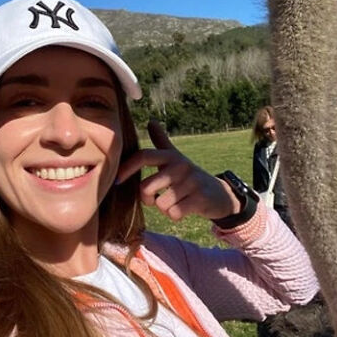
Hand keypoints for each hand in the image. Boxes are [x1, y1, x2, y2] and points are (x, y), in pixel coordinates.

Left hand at [115, 120, 238, 222]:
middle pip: (146, 187)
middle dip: (148, 199)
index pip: (144, 156)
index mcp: (170, 156)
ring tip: (175, 202)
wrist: (219, 193)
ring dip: (164, 208)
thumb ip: (161, 141)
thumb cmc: (188, 177)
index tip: (117, 181)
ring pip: (160, 204)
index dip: (127, 168)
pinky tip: (184, 209)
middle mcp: (180, 166)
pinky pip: (174, 213)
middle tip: (158, 198)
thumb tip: (151, 121)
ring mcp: (191, 182)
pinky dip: (175, 215)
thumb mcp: (176, 158)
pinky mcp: (200, 198)